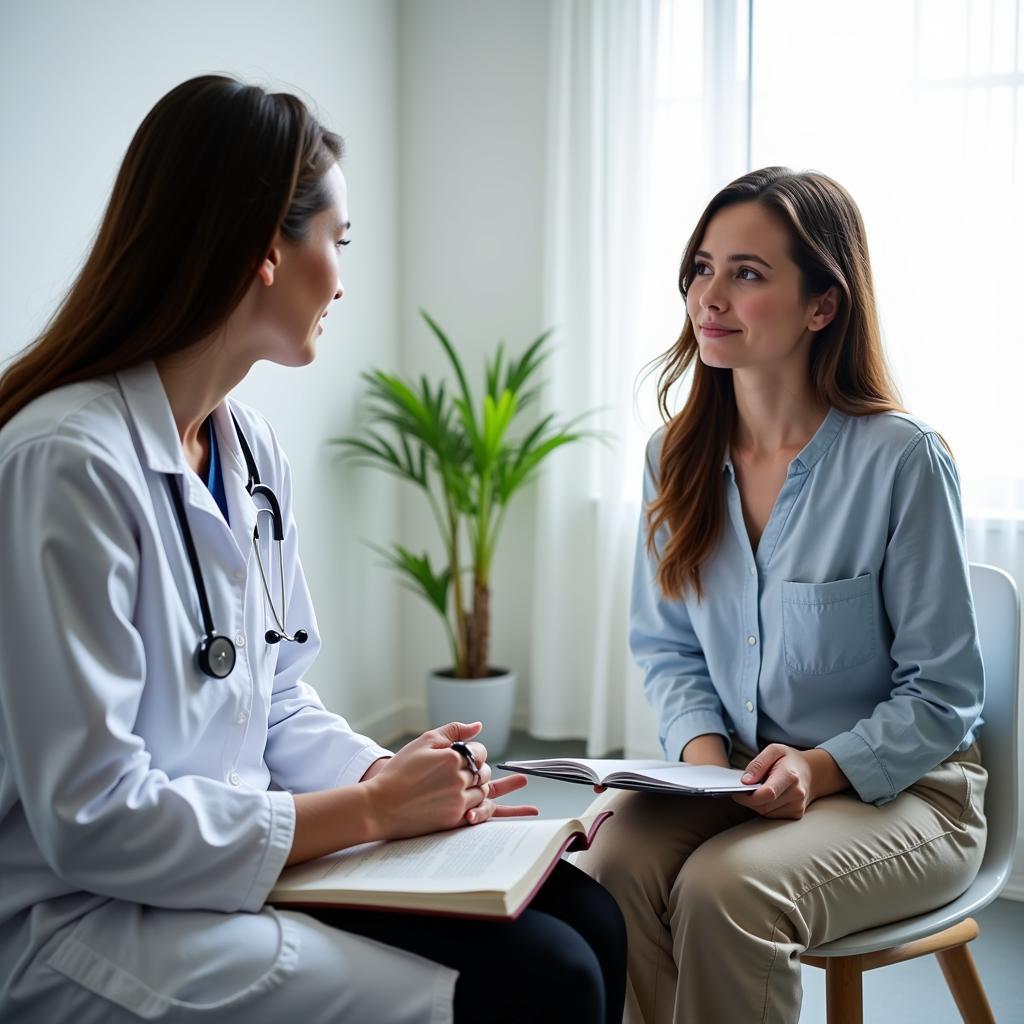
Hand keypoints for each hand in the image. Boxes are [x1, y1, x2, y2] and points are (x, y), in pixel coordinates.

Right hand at [364, 722, 535, 838]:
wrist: (379, 805)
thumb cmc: (399, 771)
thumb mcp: (423, 742)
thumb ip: (453, 731)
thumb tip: (478, 726)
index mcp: (452, 758)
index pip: (479, 751)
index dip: (475, 751)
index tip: (466, 753)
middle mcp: (458, 780)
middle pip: (485, 772)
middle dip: (481, 769)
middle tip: (473, 770)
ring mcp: (458, 802)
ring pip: (485, 792)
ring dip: (487, 787)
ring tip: (508, 782)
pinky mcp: (454, 821)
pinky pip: (482, 813)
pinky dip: (497, 809)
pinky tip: (525, 808)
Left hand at [732, 744, 846, 818]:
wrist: (813, 772)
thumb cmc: (790, 760)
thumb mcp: (774, 750)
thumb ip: (758, 764)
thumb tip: (745, 781)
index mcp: (790, 776)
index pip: (767, 793)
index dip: (749, 796)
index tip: (737, 793)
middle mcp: (797, 793)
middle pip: (764, 806)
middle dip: (750, 800)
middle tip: (743, 790)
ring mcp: (798, 806)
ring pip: (767, 813)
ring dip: (757, 804)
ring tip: (756, 790)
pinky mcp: (796, 814)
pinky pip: (773, 815)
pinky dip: (765, 807)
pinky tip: (766, 797)